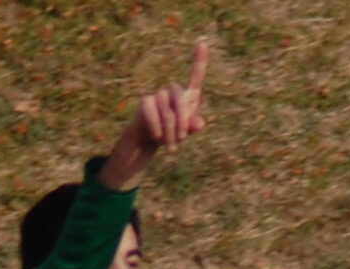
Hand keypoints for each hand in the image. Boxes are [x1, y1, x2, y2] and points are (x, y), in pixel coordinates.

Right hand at [99, 42, 209, 190]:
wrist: (150, 138)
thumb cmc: (173, 132)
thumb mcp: (186, 131)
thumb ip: (194, 126)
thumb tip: (200, 124)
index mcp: (188, 95)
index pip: (196, 75)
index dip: (200, 60)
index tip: (203, 43)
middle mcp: (173, 90)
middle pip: (181, 100)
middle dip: (182, 122)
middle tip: (182, 139)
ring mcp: (158, 94)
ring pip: (167, 112)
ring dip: (170, 131)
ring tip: (171, 145)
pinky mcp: (146, 101)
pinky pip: (152, 113)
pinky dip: (157, 128)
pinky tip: (157, 137)